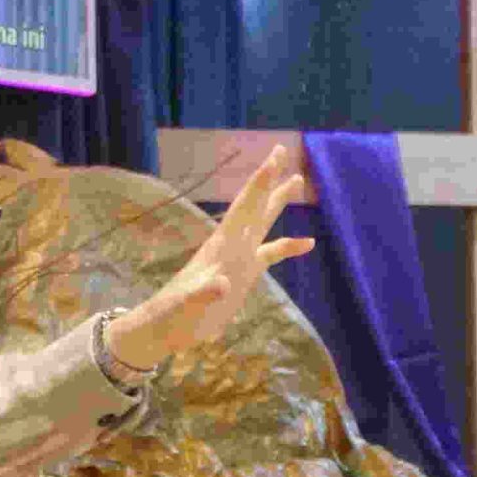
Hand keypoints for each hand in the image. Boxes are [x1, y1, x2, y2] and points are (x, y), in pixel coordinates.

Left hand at [110, 143, 313, 365]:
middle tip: (279, 149)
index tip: (274, 158)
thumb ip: (205, 293)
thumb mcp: (188, 305)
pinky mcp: (244, 274)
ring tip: (298, 179)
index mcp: (221, 246)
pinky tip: (309, 243)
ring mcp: (239, 258)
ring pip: (263, 222)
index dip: (259, 183)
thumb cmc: (174, 315)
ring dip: (278, 201)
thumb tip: (223, 285)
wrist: (166, 327)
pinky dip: (289, 247)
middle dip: (268, 178)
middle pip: (254, 205)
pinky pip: (271, 254)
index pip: (244, 207)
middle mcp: (232, 245)